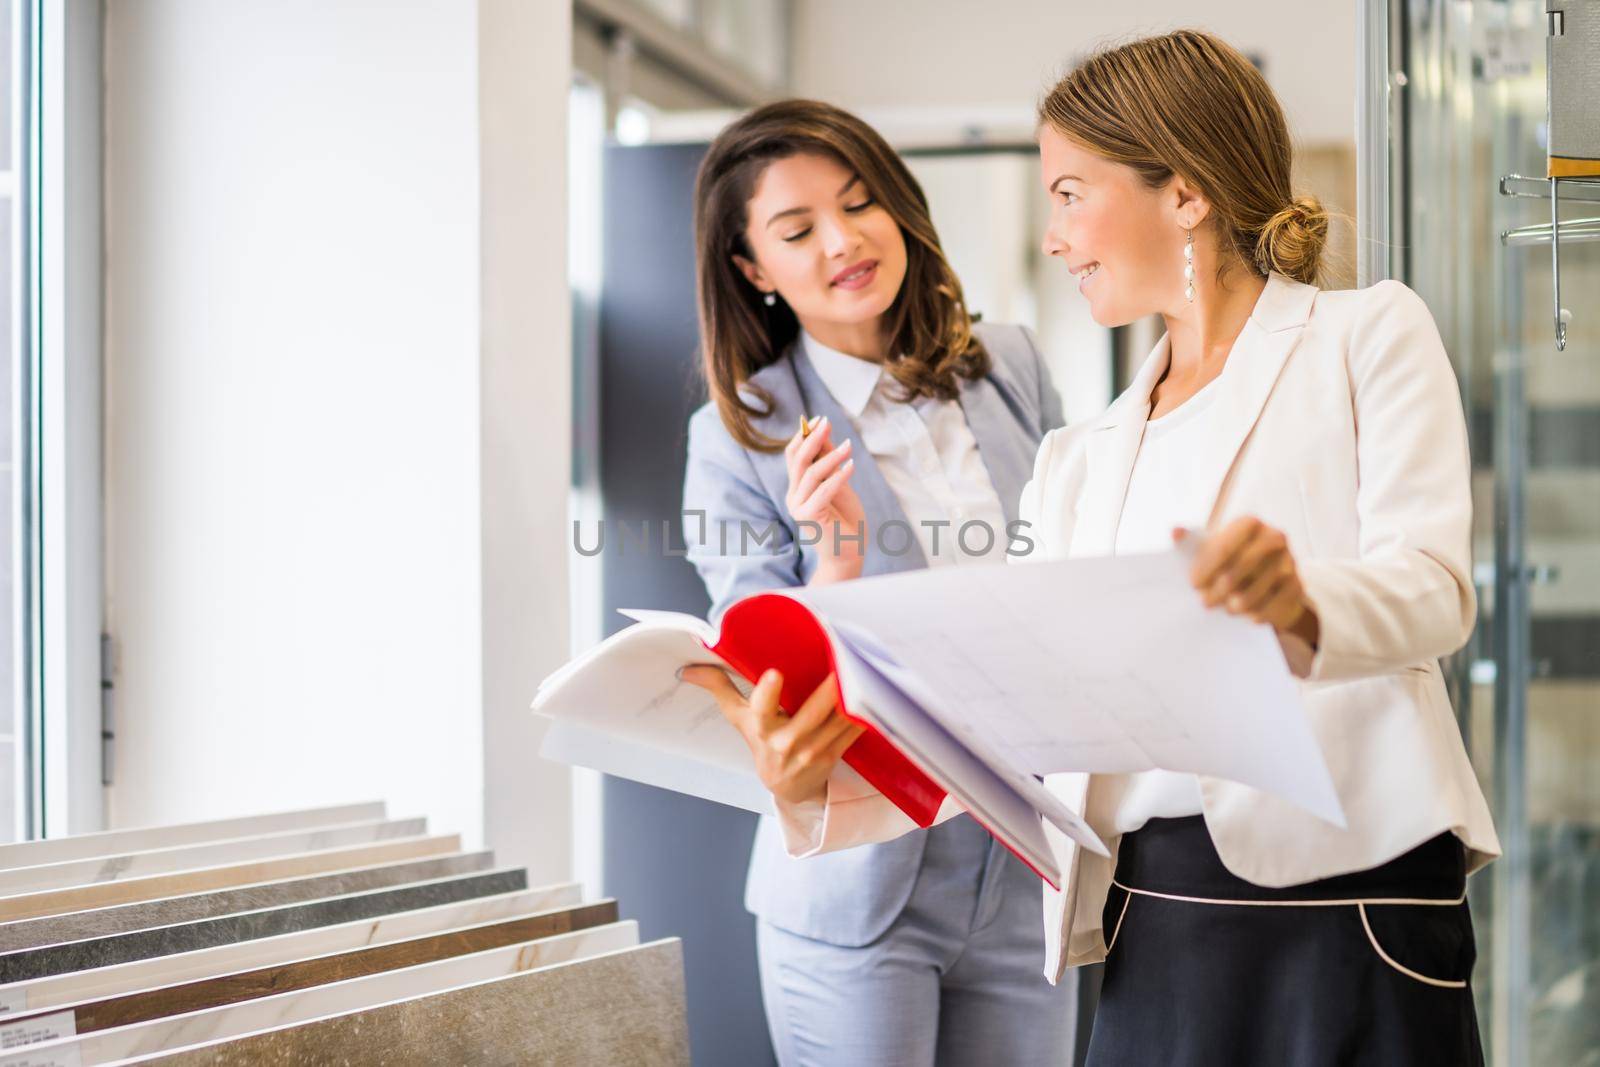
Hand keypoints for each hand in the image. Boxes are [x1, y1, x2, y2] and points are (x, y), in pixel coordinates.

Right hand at [680, 666, 864, 806]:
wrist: (787, 787)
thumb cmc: (761, 741)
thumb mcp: (739, 718)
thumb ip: (718, 687)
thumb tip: (688, 669)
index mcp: (761, 728)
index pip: (761, 709)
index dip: (768, 693)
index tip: (774, 674)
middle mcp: (787, 742)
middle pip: (812, 712)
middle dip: (829, 689)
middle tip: (842, 659)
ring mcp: (813, 751)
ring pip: (838, 719)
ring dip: (852, 696)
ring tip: (862, 667)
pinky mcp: (835, 754)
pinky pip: (853, 729)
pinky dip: (863, 711)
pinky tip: (872, 691)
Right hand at [784, 417, 866, 581]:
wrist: (848, 553)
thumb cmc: (845, 520)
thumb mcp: (839, 484)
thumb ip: (828, 462)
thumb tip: (823, 432)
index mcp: (798, 487)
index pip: (793, 456)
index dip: (804, 436)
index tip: (819, 418)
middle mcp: (794, 496)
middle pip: (798, 460)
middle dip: (813, 438)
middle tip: (827, 422)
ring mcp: (798, 507)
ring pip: (811, 473)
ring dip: (831, 456)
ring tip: (850, 445)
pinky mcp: (809, 517)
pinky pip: (823, 491)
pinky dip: (838, 476)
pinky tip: (852, 466)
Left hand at [1177, 517, 1318, 645]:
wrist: (1263, 582)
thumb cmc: (1229, 562)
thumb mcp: (1209, 551)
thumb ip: (1191, 543)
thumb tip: (1175, 532)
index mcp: (1250, 524)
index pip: (1227, 543)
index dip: (1208, 565)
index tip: (1193, 583)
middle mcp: (1274, 537)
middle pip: (1245, 564)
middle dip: (1222, 586)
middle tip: (1205, 602)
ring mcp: (1289, 560)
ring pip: (1261, 586)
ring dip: (1241, 601)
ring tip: (1228, 609)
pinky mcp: (1297, 584)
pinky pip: (1277, 602)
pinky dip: (1261, 612)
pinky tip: (1249, 616)